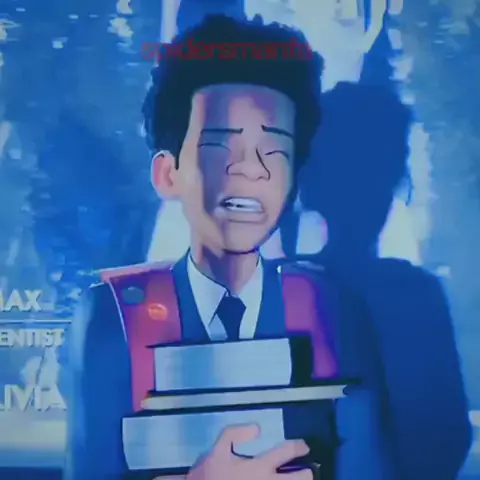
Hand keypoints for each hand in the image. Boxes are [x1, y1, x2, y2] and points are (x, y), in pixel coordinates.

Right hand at [187, 424, 312, 479]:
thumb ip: (235, 433)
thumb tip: (257, 428)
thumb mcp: (217, 449)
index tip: (304, 446)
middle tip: (306, 471)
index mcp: (259, 466)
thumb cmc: (209, 477)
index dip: (299, 447)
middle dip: (307, 473)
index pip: (286, 453)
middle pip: (301, 479)